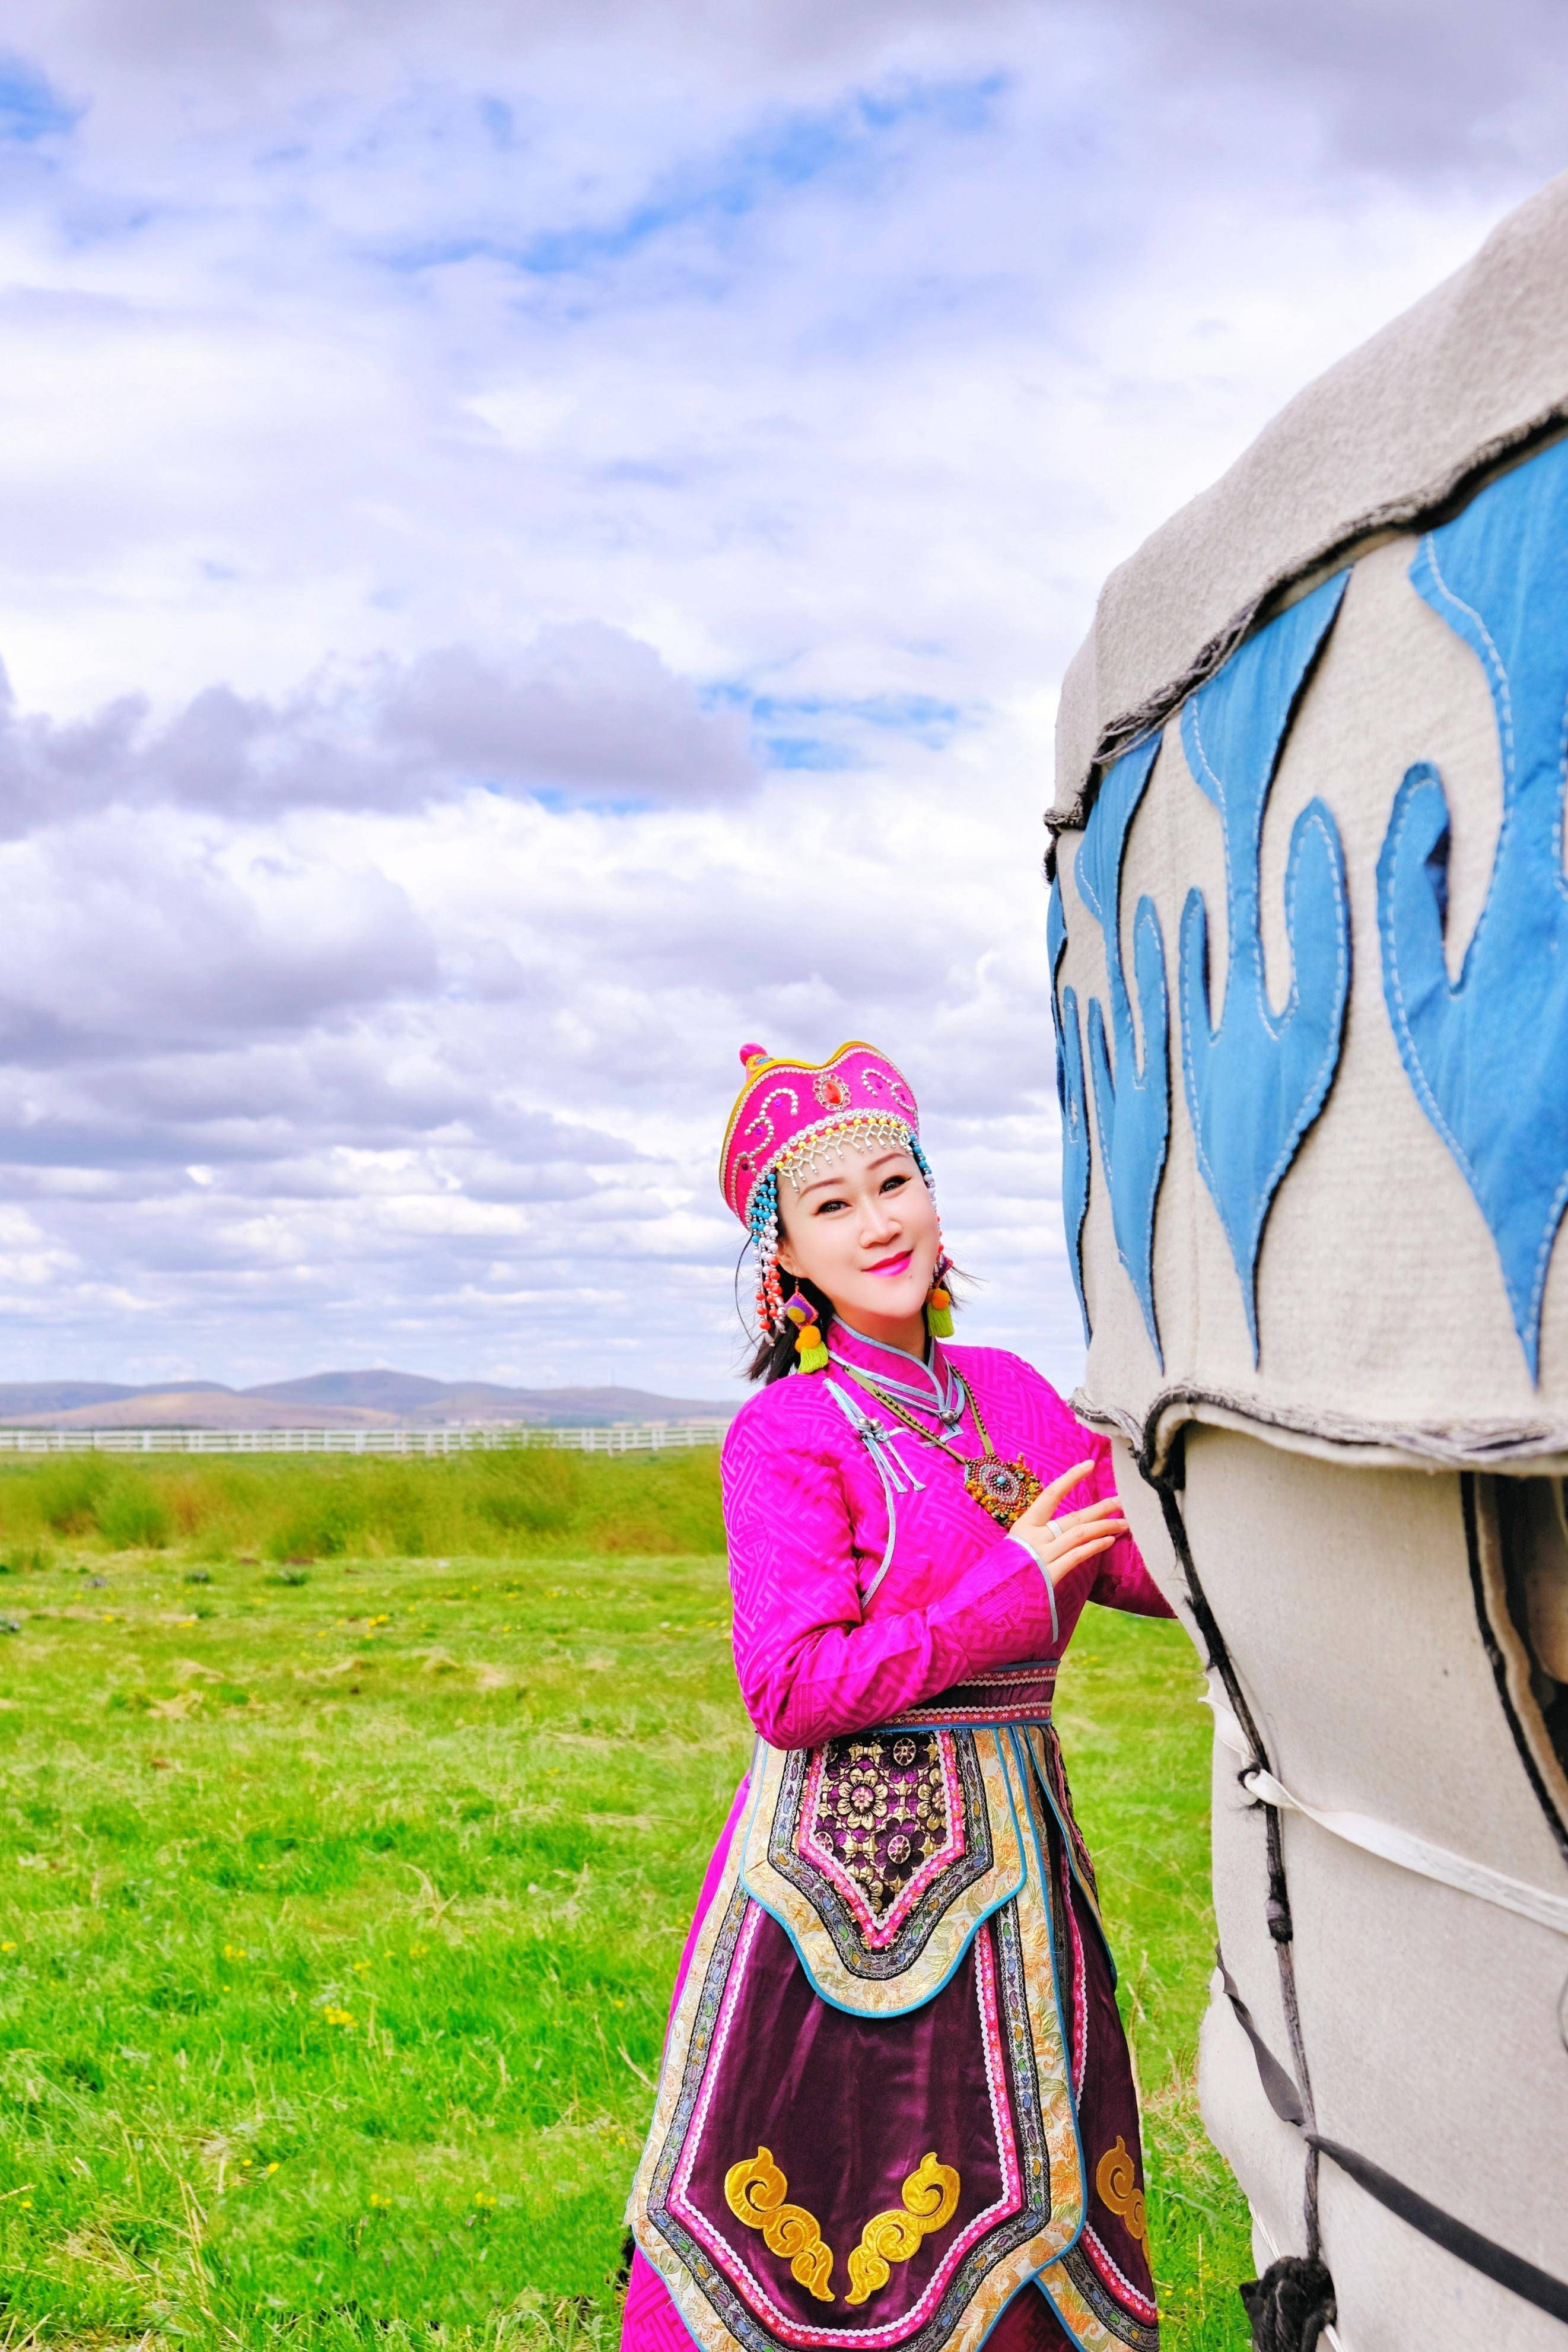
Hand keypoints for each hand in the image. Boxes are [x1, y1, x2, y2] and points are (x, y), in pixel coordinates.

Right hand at [1009, 1458, 1129, 1587]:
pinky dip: (1095, 1547)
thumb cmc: (1004, 1569)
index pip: (1051, 1494)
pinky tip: (1109, 1541)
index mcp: (1024, 1524)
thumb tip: (1062, 1526)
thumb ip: (1037, 1534)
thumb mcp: (1016, 1544)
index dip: (1071, 1478)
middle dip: (1101, 1508)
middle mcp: (1034, 1537)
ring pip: (1080, 1534)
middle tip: (1122, 1501)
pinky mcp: (1050, 1575)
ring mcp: (1042, 1555)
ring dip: (1105, 1527)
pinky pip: (1077, 1556)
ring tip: (1124, 1524)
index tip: (1090, 1464)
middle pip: (1074, 1517)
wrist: (990, 1596)